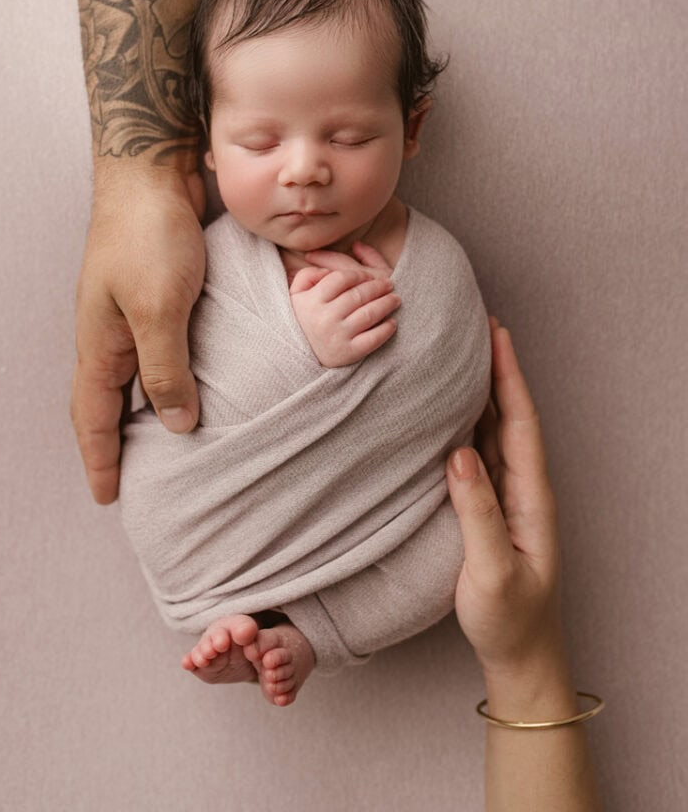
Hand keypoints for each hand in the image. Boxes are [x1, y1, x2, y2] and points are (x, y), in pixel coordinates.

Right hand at [71, 164, 205, 503]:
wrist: (153, 171)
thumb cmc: (148, 236)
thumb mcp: (158, 310)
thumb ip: (165, 369)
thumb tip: (176, 423)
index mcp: (99, 344)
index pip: (93, 417)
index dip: (100, 460)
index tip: (108, 497)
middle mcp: (111, 334)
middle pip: (109, 403)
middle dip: (116, 444)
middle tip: (136, 478)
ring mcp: (133, 312)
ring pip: (137, 377)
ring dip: (148, 411)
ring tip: (169, 442)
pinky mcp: (159, 293)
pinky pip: (162, 349)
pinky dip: (171, 375)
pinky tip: (194, 381)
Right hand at [289, 242, 400, 366]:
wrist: (296, 359)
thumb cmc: (301, 320)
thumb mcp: (296, 295)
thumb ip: (308, 275)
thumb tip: (328, 269)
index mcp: (313, 300)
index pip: (341, 279)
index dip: (358, 275)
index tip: (367, 276)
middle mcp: (325, 318)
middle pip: (359, 295)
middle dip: (378, 287)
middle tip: (390, 284)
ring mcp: (338, 336)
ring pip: (370, 314)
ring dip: (387, 304)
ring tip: (395, 299)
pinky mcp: (349, 353)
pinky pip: (373, 338)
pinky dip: (386, 329)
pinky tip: (392, 323)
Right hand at [446, 318, 563, 676]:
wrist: (519, 652)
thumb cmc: (509, 618)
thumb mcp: (492, 572)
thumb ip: (477, 513)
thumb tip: (457, 455)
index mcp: (531, 497)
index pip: (520, 422)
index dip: (508, 376)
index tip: (496, 334)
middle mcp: (522, 487)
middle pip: (509, 415)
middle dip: (495, 368)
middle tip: (475, 326)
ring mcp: (506, 496)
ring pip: (493, 429)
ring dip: (480, 390)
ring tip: (460, 354)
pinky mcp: (489, 507)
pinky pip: (478, 452)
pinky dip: (466, 421)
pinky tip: (449, 409)